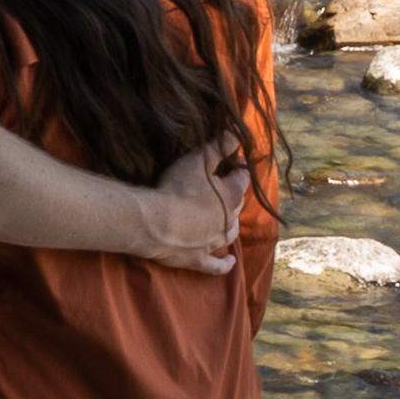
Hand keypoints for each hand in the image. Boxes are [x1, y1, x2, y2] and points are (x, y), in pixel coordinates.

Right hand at [124, 139, 242, 268]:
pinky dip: (224, 264)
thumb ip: (219, 146)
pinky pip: (216, 264)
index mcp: (231, 195)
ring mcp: (214, 242)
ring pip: (230, 233)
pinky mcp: (199, 259)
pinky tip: (230, 263)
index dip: (237, 169)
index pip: (242, 178)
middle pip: (237, 206)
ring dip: (230, 225)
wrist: (157, 223)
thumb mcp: (198, 160)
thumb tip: (238, 134)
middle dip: (232, 196)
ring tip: (227, 219)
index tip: (231, 162)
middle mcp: (228, 220)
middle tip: (222, 187)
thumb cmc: (177, 188)